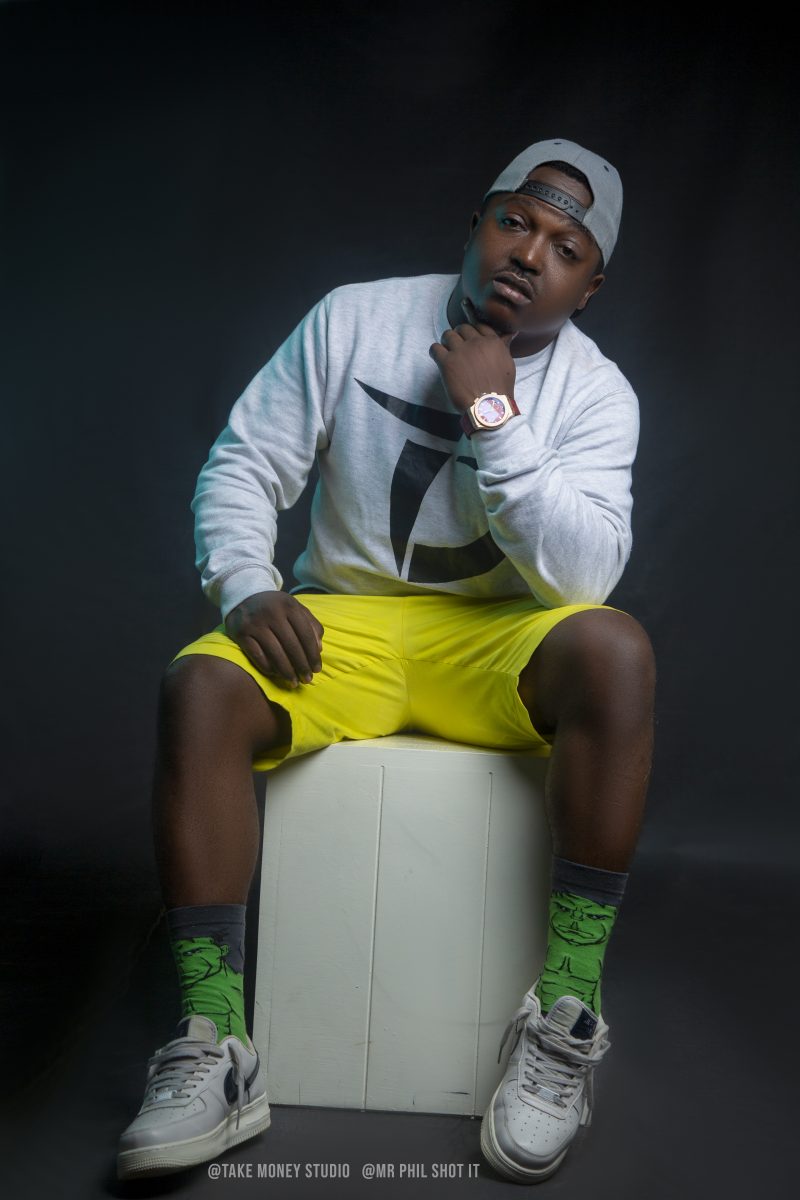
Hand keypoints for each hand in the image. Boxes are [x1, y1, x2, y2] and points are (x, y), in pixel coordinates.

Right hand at [224, 591, 323, 687]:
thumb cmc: (275, 606)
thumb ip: (310, 624)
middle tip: (307, 680)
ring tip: (293, 682)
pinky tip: (275, 674)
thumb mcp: (295, 607)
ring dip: (286, 671)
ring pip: (275, 653)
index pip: (306, 634)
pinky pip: (257, 655)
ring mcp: (255, 624)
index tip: (317, 669)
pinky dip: (268, 667)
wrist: (243, 595)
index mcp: (289, 606)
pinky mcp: (241, 633)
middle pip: (292, 646)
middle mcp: (272, 614)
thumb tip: (319, 649)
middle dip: (301, 666)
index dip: (313, 655)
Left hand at [428, 296, 516, 412]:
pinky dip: (435, 352)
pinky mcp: (447, 362)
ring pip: (448, 334)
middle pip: (462, 328)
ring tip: (448, 354)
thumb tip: (510, 333)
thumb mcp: (507, 363)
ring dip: (447, 342)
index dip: (472, 333)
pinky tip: (439, 360)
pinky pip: (435, 348)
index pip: (478, 326)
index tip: (470, 342)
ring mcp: (460, 351)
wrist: (488, 407)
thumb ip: (504, 346)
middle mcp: (476, 343)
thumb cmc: (500, 389)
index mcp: (492, 342)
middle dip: (459, 336)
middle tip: (458, 349)